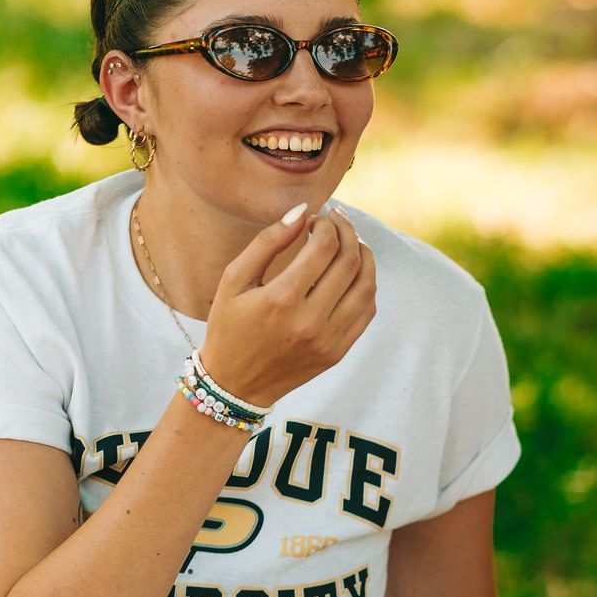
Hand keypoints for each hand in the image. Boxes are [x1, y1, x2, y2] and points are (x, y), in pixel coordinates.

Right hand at [202, 205, 376, 407]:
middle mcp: (310, 321)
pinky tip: (354, 272)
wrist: (235, 384)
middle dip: (348, 232)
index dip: (327, 224)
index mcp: (281, 299)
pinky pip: (366, 311)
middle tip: (339, 221)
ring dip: (364, 256)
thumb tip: (302, 212)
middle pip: (350, 262)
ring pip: (366, 286)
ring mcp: (328, 339)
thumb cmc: (229, 326)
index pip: (325, 247)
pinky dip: (366, 285)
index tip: (317, 219)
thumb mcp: (234, 280)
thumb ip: (268, 242)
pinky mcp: (338, 352)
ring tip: (352, 242)